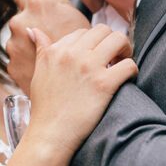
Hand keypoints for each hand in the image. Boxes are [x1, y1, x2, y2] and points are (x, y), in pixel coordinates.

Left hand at [7, 0, 89, 92]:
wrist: (73, 91)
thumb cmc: (83, 50)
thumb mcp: (73, 15)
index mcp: (35, 5)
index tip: (45, 10)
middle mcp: (19, 22)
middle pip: (22, 16)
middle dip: (35, 23)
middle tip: (55, 35)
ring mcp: (13, 45)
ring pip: (19, 38)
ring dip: (29, 44)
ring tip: (52, 55)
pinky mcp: (11, 65)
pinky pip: (18, 58)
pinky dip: (27, 62)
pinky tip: (44, 66)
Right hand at [24, 24, 137, 159]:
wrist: (50, 135)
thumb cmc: (45, 107)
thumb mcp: (39, 73)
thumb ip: (41, 49)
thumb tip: (33, 30)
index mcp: (56, 50)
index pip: (83, 31)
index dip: (94, 42)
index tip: (98, 55)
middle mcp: (72, 54)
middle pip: (103, 30)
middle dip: (112, 41)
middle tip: (115, 56)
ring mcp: (88, 67)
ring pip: (119, 40)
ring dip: (125, 50)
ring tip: (121, 63)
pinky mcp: (103, 84)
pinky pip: (129, 65)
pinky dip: (132, 70)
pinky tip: (127, 78)